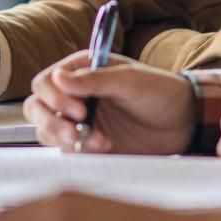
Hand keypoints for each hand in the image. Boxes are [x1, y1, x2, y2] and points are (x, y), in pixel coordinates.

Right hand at [23, 50, 197, 154]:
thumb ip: (95, 79)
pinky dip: (78, 151)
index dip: (55, 97)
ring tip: (101, 141)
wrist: (183, 122)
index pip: (46, 81)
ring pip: (46, 130)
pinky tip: (105, 146)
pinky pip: (65, 149)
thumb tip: (58, 77)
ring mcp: (78, 120)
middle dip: (52, 120)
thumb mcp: (131, 81)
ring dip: (66, 138)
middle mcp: (75, 94)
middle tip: (78, 129)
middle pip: (37, 107)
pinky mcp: (86, 142)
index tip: (80, 110)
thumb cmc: (160, 92)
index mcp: (82, 70)